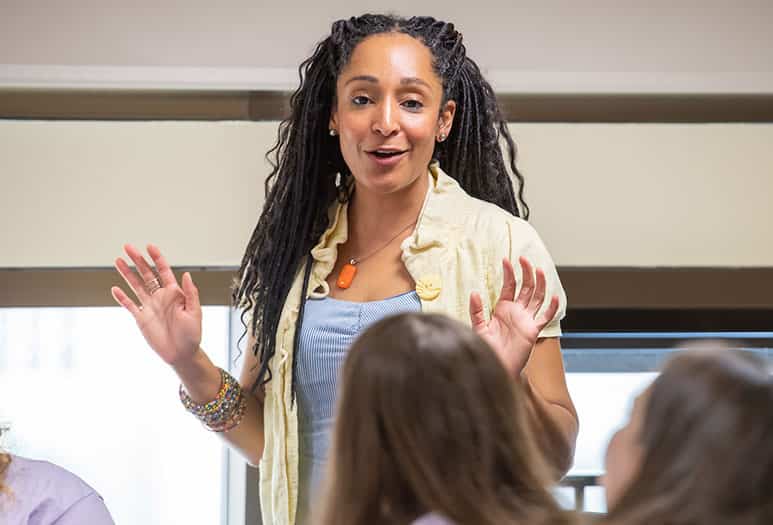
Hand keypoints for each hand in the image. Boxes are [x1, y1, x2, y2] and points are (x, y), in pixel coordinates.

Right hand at [111, 244, 201, 367]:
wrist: (181, 354)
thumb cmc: (192, 335)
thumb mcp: (195, 312)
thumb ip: (190, 293)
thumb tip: (187, 274)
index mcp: (174, 294)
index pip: (164, 271)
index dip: (157, 258)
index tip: (150, 247)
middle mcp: (160, 297)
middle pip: (146, 274)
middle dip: (138, 260)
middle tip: (128, 247)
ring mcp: (150, 307)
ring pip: (136, 286)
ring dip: (127, 274)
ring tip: (118, 260)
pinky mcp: (141, 318)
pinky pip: (129, 305)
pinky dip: (122, 297)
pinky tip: (115, 288)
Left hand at [469, 257, 558, 377]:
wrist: (496, 365)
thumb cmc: (488, 348)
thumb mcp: (478, 327)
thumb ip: (477, 310)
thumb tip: (474, 292)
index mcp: (503, 309)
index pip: (509, 286)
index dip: (509, 273)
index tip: (506, 260)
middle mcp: (516, 312)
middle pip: (526, 288)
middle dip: (526, 273)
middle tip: (524, 259)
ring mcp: (526, 320)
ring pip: (537, 298)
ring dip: (539, 284)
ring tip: (538, 270)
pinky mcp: (533, 331)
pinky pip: (545, 318)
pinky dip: (551, 308)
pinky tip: (555, 297)